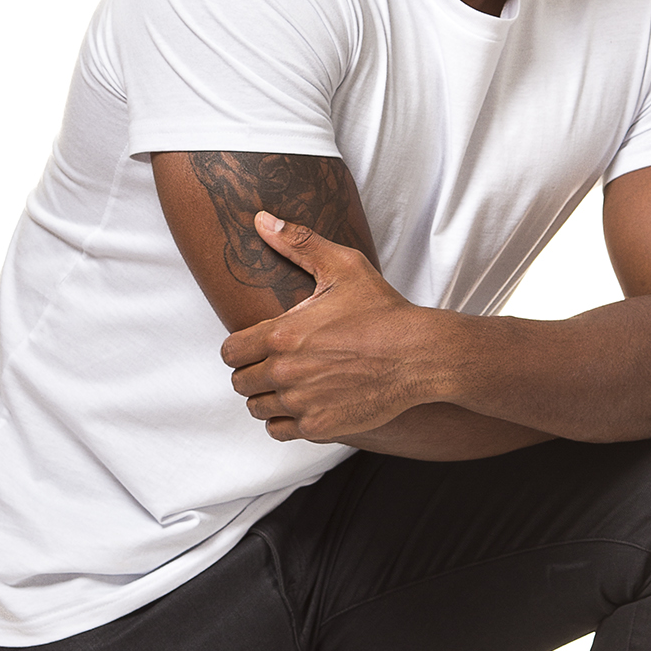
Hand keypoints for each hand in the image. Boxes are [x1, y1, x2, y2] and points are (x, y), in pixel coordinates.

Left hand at [220, 213, 439, 441]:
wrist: (420, 355)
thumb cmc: (384, 310)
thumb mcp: (343, 267)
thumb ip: (298, 243)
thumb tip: (262, 220)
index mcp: (282, 335)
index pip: (230, 352)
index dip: (239, 348)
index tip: (256, 345)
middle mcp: (286, 373)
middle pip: (240, 382)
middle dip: (253, 372)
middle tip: (275, 363)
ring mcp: (301, 403)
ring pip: (256, 408)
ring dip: (266, 397)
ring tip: (287, 384)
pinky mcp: (319, 426)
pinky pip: (279, 431)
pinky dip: (284, 421)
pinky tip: (301, 403)